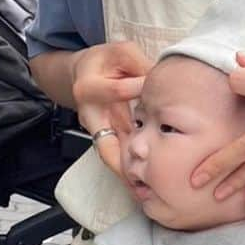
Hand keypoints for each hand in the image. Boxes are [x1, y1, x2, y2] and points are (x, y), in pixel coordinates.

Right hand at [71, 42, 151, 178]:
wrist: (83, 72)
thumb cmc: (106, 61)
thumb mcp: (121, 52)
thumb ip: (140, 63)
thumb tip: (161, 78)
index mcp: (90, 87)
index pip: (118, 92)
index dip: (140, 91)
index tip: (162, 99)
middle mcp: (90, 114)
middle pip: (104, 143)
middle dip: (123, 164)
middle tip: (142, 180)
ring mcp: (96, 129)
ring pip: (110, 156)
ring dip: (126, 174)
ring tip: (145, 192)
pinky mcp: (104, 136)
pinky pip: (115, 155)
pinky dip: (127, 170)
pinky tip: (142, 185)